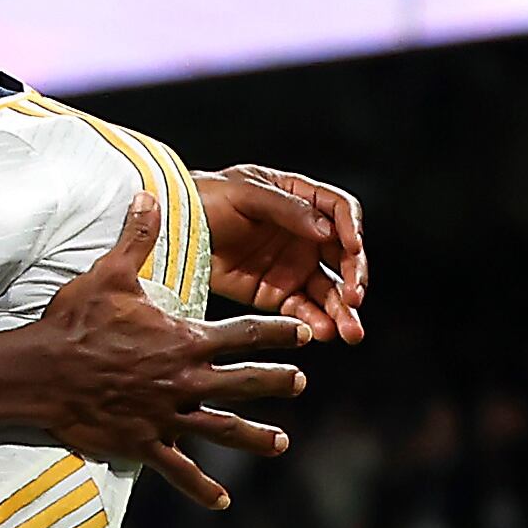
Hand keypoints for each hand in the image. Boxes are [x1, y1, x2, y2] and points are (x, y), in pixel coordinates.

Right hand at [13, 194, 308, 509]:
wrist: (40, 371)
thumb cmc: (74, 321)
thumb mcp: (109, 274)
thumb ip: (137, 237)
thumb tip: (150, 193)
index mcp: (183, 339)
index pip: (244, 334)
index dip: (278, 334)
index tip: (304, 334)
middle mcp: (184, 381)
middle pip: (243, 382)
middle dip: (275, 382)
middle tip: (299, 383)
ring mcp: (166, 416)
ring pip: (222, 430)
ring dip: (255, 437)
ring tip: (281, 444)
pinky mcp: (144, 443)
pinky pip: (179, 469)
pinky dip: (201, 487)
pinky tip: (222, 502)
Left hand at [197, 166, 367, 343]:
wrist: (172, 231)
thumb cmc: (206, 199)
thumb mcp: (246, 194)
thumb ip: (287, 209)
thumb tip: (328, 231)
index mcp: (301, 199)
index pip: (340, 211)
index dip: (351, 229)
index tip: (352, 248)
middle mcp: (304, 234)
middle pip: (342, 256)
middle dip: (353, 278)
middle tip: (355, 298)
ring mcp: (292, 266)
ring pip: (328, 290)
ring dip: (342, 311)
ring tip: (350, 333)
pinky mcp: (276, 294)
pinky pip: (302, 311)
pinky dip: (314, 322)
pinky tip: (324, 332)